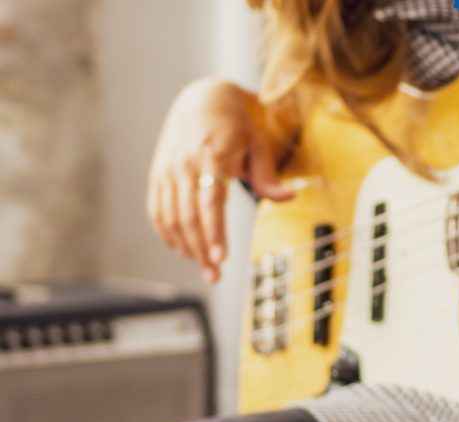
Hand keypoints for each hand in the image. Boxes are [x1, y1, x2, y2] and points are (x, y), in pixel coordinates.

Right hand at [147, 78, 293, 282]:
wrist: (202, 98)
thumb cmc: (238, 123)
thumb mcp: (259, 143)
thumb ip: (268, 175)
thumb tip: (289, 197)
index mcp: (212, 155)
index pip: (210, 202)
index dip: (214, 232)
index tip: (221, 257)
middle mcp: (185, 164)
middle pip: (188, 216)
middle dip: (201, 249)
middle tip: (215, 275)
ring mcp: (167, 169)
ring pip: (170, 217)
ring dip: (185, 247)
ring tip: (203, 267)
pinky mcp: (157, 174)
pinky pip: (157, 210)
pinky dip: (168, 233)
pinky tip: (183, 249)